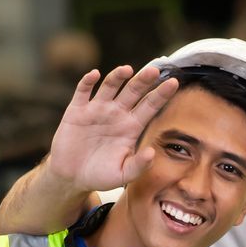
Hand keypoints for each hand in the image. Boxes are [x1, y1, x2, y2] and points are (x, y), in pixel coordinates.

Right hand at [44, 65, 179, 193]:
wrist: (72, 176)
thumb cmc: (100, 175)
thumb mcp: (123, 175)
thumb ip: (139, 165)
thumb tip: (152, 153)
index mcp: (131, 127)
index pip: (150, 106)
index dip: (161, 94)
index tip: (173, 82)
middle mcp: (117, 114)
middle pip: (133, 91)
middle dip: (144, 80)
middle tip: (154, 70)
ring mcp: (97, 110)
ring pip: (110, 87)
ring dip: (117, 77)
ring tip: (127, 70)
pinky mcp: (77, 110)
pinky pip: (83, 91)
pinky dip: (88, 81)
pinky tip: (95, 75)